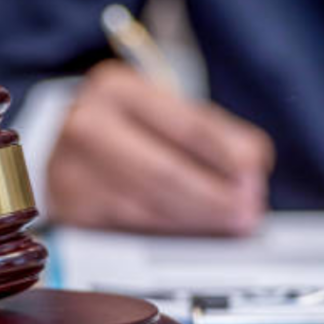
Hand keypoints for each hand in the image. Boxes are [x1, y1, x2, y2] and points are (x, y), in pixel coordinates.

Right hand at [47, 60, 273, 235]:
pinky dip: (170, 234)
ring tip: (232, 224)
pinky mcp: (71, 211)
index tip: (256, 175)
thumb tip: (251, 166)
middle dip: (215, 197)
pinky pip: (131, 230)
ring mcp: (71, 171)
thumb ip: (212, 132)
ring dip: (199, 220)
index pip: (186, 127)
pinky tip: (196, 233)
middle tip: (249, 213)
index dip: (227, 156)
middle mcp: (85, 126)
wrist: (67, 146)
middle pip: (165, 173)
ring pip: (149, 207)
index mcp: (116, 88)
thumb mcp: (164, 111)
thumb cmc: (127, 127)